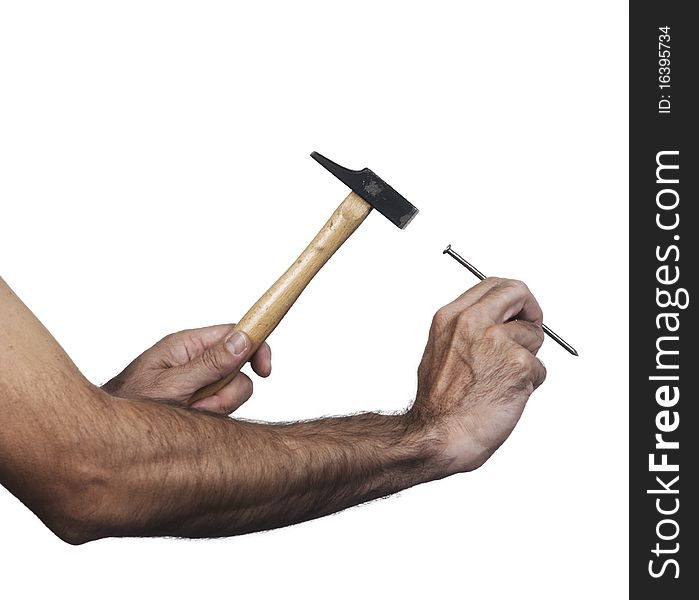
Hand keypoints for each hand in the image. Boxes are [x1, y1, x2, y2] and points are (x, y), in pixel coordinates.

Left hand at [102, 325, 271, 414]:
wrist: (105, 435)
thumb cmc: (129, 403)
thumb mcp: (172, 384)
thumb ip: (209, 364)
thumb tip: (243, 339)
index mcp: (187, 345)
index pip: (234, 333)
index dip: (255, 347)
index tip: (264, 370)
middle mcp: (195, 359)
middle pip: (238, 368)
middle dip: (226, 392)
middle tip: (200, 403)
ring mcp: (198, 380)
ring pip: (232, 391)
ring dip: (215, 407)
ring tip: (186, 413)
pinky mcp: (198, 398)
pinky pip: (222, 406)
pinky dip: (209, 416)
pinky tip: (188, 419)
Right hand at [411, 278, 546, 473]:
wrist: (438, 434)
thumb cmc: (439, 404)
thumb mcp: (440, 350)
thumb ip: (466, 330)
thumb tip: (497, 324)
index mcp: (451, 317)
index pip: (492, 284)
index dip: (512, 298)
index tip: (517, 311)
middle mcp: (472, 322)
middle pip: (518, 291)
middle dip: (530, 312)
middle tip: (530, 330)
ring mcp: (497, 341)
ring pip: (533, 336)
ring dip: (527, 358)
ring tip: (503, 379)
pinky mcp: (518, 364)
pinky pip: (539, 368)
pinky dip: (530, 384)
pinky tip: (506, 395)